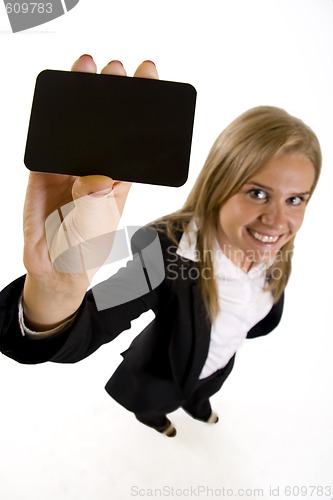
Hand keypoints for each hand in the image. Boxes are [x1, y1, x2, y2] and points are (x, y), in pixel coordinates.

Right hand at [22, 56, 157, 329]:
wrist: (55, 265)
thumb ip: (95, 199)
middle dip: (111, 94)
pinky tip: (58, 97)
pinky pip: (48, 141)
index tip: (149, 81)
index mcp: (118, 178)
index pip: (132, 139)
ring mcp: (70, 166)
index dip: (140, 110)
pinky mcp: (45, 169)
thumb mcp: (99, 223)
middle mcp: (96, 167)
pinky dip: (51, 120)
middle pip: (105, 125)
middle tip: (116, 68)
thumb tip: (94, 174)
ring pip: (76, 127)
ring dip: (81, 99)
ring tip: (87, 67)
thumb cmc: (87, 246)